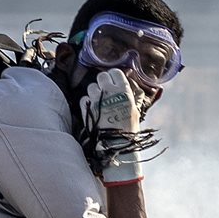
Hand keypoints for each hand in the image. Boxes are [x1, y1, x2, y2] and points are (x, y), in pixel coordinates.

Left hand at [80, 68, 145, 185]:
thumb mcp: (134, 110)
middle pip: (101, 76)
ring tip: (99, 101)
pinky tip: (92, 109)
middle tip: (105, 91)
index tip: (114, 82)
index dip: (114, 77)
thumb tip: (126, 86)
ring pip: (91, 87)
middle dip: (103, 82)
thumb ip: (129, 96)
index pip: (115, 72)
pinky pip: (84, 99)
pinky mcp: (87, 109)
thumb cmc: (129, 129)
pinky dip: (87, 103)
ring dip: (94, 92)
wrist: (117, 145)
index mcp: (123, 91)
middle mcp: (109, 92)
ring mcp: (96, 100)